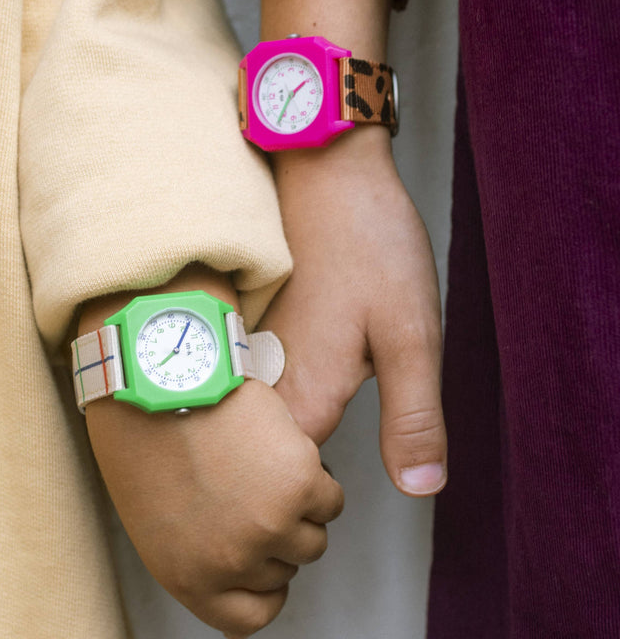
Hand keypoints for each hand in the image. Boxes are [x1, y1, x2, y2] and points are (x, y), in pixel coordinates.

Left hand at [87, 382, 343, 635]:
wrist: (158, 378)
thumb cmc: (148, 436)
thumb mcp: (158, 520)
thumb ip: (199, 559)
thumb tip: (232, 589)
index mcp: (190, 577)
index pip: (250, 617)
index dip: (264, 586)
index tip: (266, 560)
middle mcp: (231, 561)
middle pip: (286, 570)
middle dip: (277, 533)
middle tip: (255, 489)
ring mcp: (268, 525)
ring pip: (313, 539)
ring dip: (300, 508)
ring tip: (268, 467)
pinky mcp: (298, 483)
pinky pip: (331, 500)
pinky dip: (318, 480)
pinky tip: (287, 452)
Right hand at [259, 128, 446, 495]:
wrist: (325, 174)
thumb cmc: (370, 246)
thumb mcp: (412, 334)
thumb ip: (414, 417)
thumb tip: (420, 488)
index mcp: (304, 395)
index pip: (298, 486)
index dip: (318, 497)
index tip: (336, 490)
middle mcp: (264, 382)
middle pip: (269, 458)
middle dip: (295, 468)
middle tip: (335, 430)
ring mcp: (252, 353)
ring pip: (261, 421)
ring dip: (284, 428)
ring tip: (324, 393)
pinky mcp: (253, 330)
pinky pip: (257, 384)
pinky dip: (277, 390)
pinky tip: (310, 360)